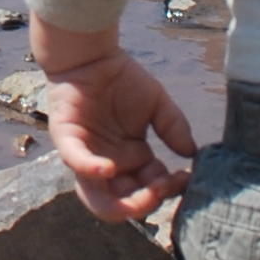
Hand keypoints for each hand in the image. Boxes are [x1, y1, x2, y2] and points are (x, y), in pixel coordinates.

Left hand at [41, 46, 199, 227]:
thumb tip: (192, 154)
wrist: (92, 55)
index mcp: (132, 160)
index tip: (185, 177)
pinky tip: (108, 169)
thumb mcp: (157, 104)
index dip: (169, 189)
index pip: (151, 188)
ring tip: (145, 194)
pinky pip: (76, 163)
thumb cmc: (122, 80)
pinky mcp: (68, 141)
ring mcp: (87, 157)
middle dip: (147, 203)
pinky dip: (91, 170)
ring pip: (98, 198)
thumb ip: (173, 127)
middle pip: (125, 203)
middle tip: (164, 188)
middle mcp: (110, 166)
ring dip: (121, 204)